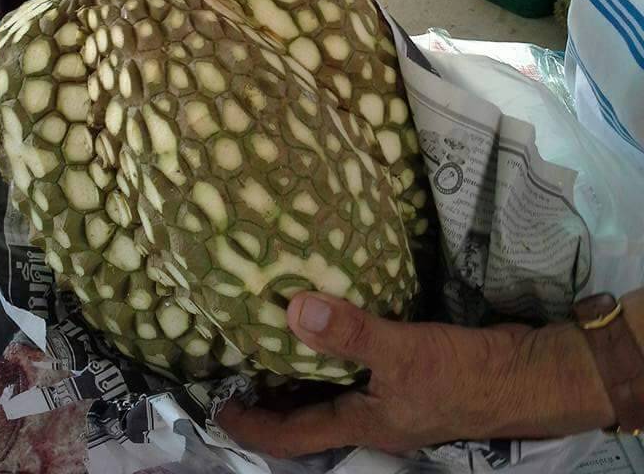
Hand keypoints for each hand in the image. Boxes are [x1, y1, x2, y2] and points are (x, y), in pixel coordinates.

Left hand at [217, 292, 614, 459]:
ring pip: (334, 382)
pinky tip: (330, 311)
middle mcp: (373, 412)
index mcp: (365, 424)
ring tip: (269, 328)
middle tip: (236, 354)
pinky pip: (360, 359)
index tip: (217, 405)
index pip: (293, 435)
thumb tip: (291, 310)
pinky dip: (338, 340)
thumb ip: (350, 334)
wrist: (528, 373)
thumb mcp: (403, 354)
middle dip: (272, 390)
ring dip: (303, 362)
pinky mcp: (410, 365)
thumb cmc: (464, 376)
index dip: (253, 424)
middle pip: (309, 409)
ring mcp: (393, 391)